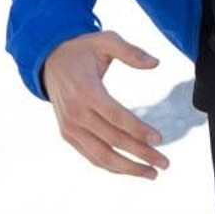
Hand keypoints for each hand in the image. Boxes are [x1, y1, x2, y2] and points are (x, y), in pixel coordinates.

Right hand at [41, 31, 167, 178]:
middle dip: (140, 154)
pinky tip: (130, 169)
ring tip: (152, 174)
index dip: (138, 129)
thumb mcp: (106, 40)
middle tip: (165, 163)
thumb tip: (156, 63)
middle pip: (112, 140)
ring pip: (100, 155)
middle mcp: (75, 113)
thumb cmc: (83, 49)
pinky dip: (110, 166)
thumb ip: (131, 51)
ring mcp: (69, 127)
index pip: (115, 116)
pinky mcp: (67, 134)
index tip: (160, 139)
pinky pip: (90, 155)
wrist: (49, 60)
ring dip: (127, 168)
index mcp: (86, 90)